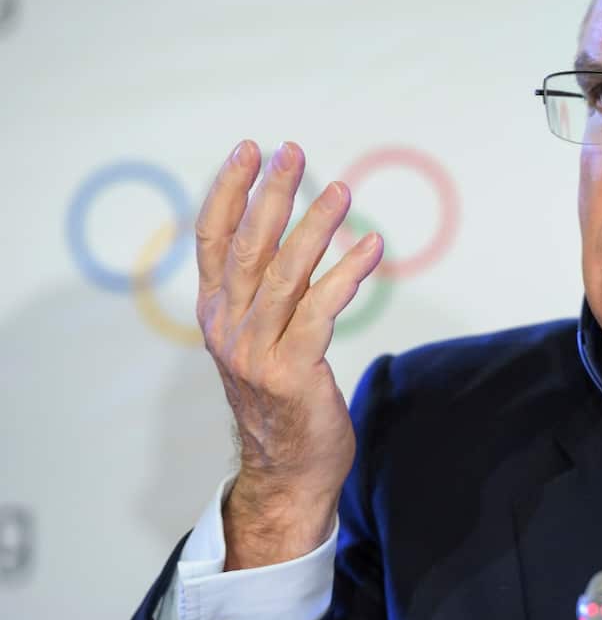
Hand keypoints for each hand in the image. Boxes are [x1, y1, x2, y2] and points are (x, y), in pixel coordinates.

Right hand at [195, 140, 382, 568]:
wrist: (288, 470)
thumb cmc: (283, 398)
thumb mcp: (259, 339)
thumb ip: (264, 293)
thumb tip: (288, 236)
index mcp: (217, 314)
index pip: (212, 239)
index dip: (228, 191)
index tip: (250, 150)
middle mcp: (229, 328)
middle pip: (248, 246)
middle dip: (271, 193)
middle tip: (294, 152)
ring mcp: (256, 351)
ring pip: (284, 273)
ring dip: (314, 226)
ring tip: (341, 189)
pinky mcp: (292, 371)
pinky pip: (321, 309)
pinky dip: (347, 273)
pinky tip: (371, 246)